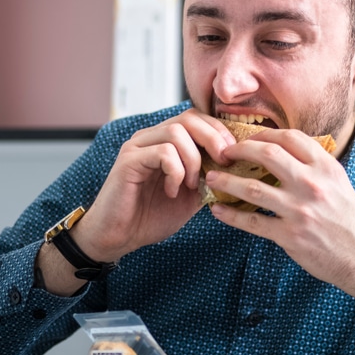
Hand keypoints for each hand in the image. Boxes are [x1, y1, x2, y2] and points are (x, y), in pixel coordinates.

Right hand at [74, 109, 235, 261]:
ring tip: (191, 184)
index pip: (197, 118)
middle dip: (213, 139)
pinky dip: (175, 172)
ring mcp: (138, 146)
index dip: (219, 132)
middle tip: (222, 164)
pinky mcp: (128, 160)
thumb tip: (236, 164)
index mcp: (165, 141)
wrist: (119, 237)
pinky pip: (163, 152)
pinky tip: (171, 191)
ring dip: (193, 160)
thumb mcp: (191, 195)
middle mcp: (150, 137)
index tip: (232, 156)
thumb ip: (209, 176)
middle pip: (189, 117)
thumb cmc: (151, 216)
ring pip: (177, 132)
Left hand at [204, 129, 354, 310]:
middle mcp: (312, 184)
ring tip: (212, 179)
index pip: (289, 137)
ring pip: (252, 188)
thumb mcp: (339, 183)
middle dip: (240, 150)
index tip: (248, 138)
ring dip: (227, 182)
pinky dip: (231, 215)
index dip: (263, 134)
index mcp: (325, 167)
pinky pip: (252, 222)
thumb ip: (313, 167)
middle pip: (267, 154)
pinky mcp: (290, 236)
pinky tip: (218, 211)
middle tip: (225, 153)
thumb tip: (284, 154)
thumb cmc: (352, 220)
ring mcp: (300, 210)